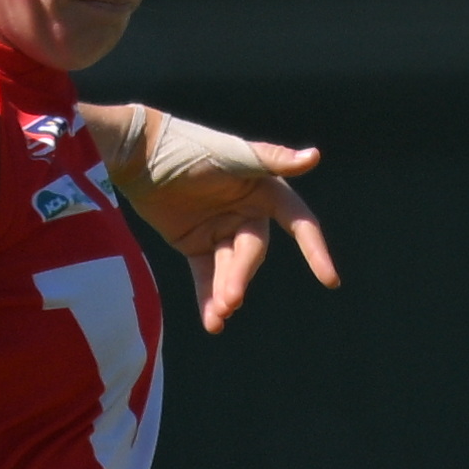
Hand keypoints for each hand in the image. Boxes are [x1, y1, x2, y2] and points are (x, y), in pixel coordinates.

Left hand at [111, 111, 340, 333]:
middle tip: (231, 300)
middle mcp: (246, 213)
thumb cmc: (189, 146)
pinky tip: (212, 322)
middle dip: (241, 276)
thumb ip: (271, 160)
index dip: (314, 249)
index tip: (329, 280)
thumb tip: (314, 157)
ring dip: (225, 292)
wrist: (138, 154)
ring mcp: (220, 231)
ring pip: (229, 269)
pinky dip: (207, 298)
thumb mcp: (231, 155)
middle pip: (252, 253)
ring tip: (218, 316)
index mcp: (264, 190)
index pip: (297, 221)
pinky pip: (205, 276)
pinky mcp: (195, 244)